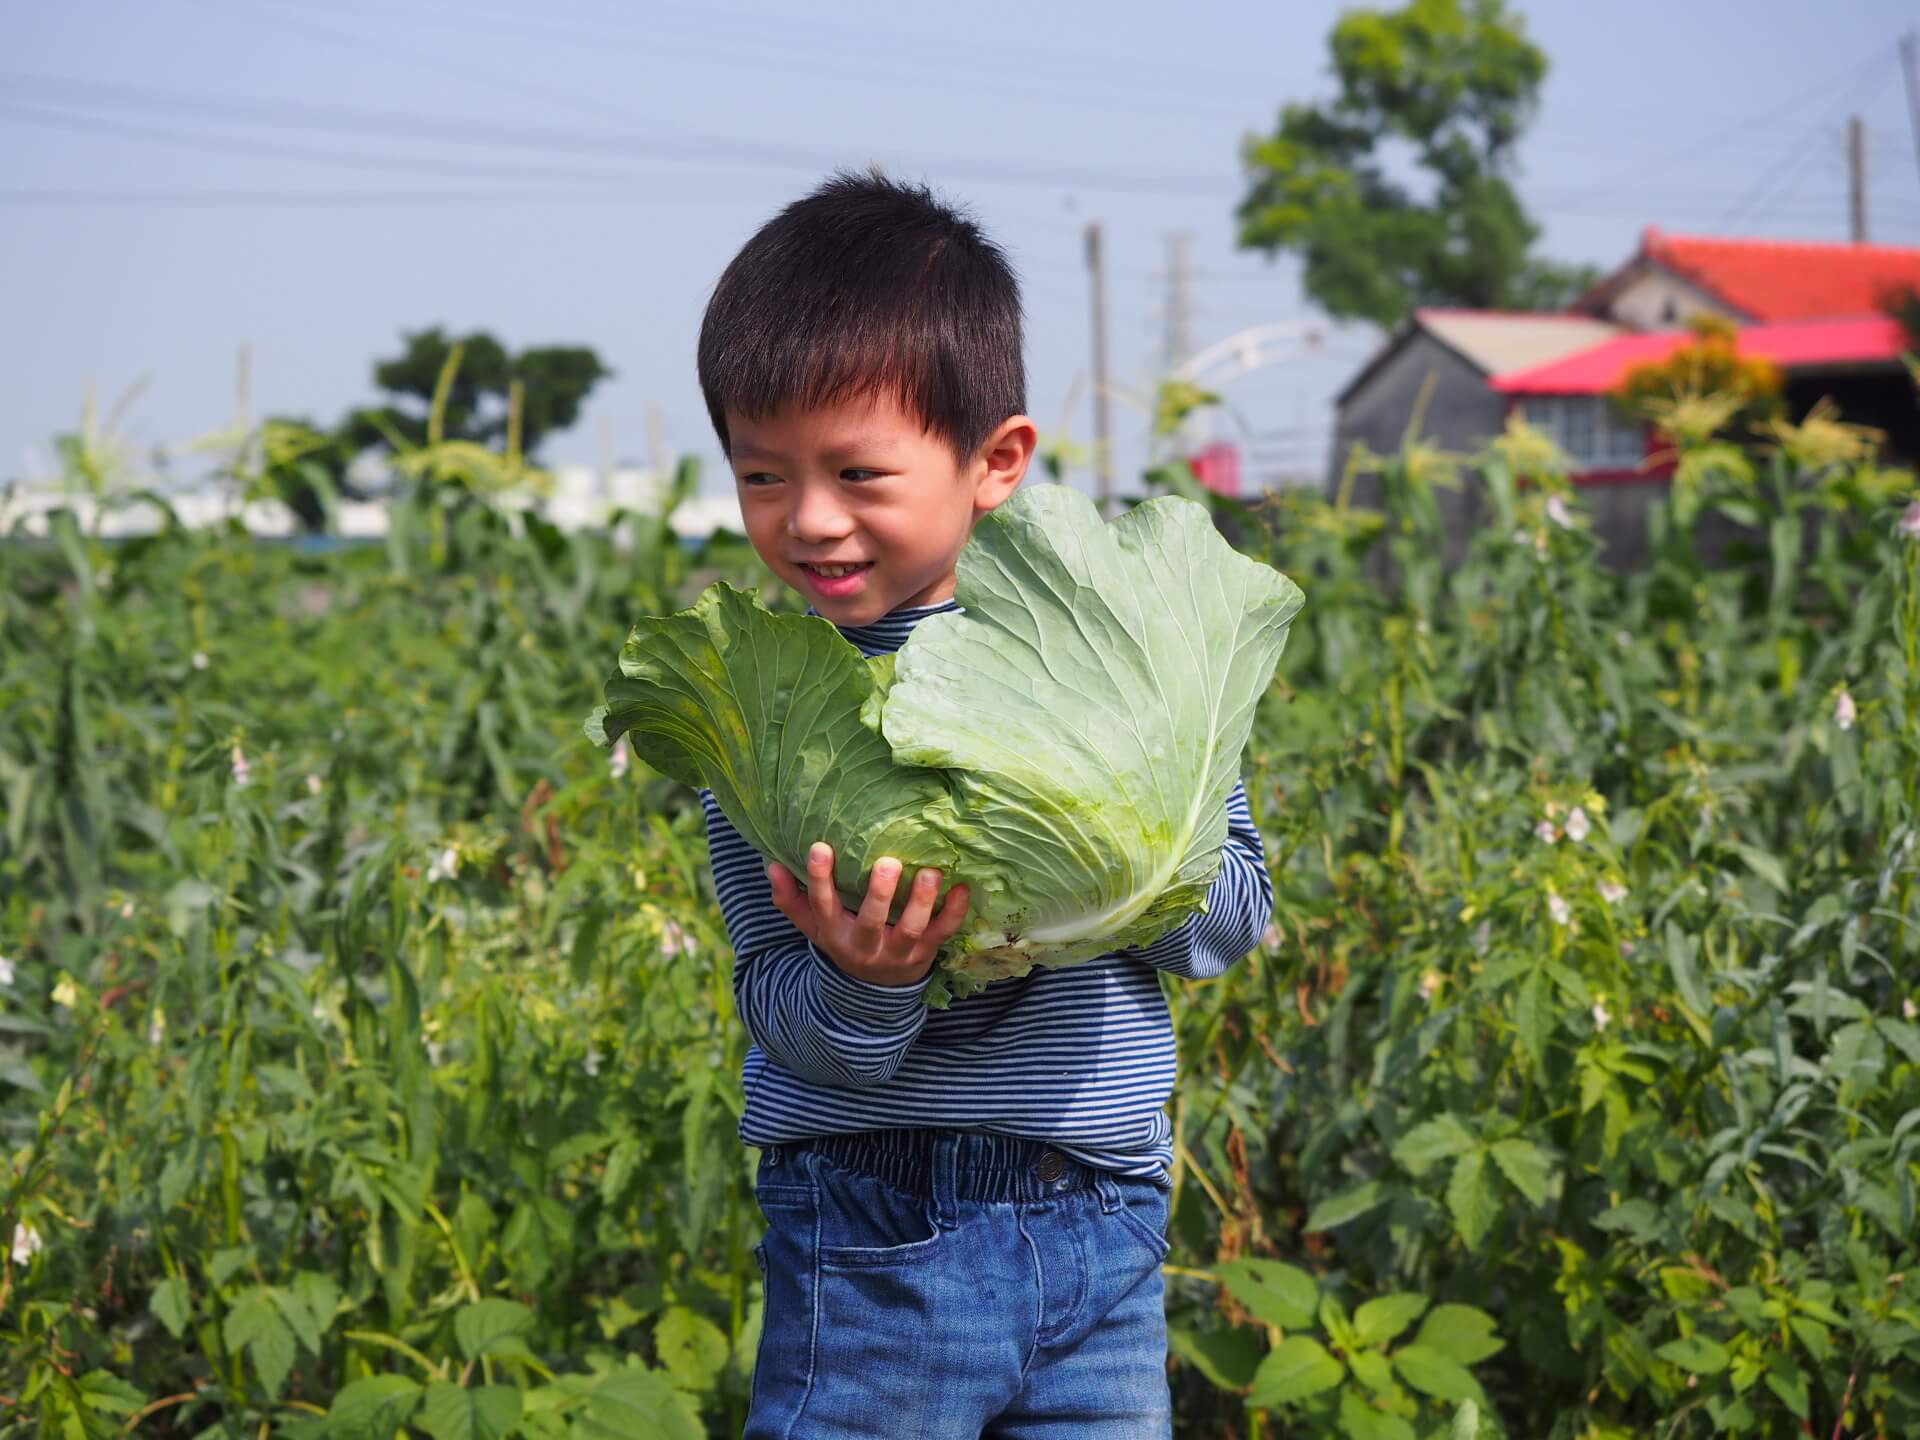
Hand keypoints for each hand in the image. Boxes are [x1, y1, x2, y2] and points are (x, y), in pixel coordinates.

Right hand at [767, 842, 970, 986]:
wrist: (873, 995)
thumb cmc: (843, 942)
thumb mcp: (814, 927)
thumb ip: (791, 899)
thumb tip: (771, 865)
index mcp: (834, 933)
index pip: (822, 905)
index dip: (819, 879)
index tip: (821, 847)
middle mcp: (864, 945)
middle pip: (870, 921)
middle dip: (879, 894)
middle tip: (888, 862)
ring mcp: (896, 952)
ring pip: (910, 930)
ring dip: (921, 903)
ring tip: (930, 874)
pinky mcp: (924, 955)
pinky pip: (941, 935)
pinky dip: (953, 913)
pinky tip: (962, 889)